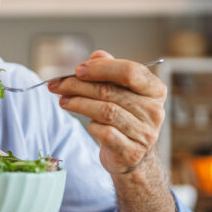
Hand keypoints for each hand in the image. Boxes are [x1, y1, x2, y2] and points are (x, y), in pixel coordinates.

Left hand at [48, 50, 166, 174]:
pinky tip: (87, 123)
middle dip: (78, 86)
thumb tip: (95, 57)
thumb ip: (109, 70)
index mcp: (154, 89)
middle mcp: (153, 110)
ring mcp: (144, 132)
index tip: (77, 70)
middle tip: (57, 85)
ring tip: (63, 100)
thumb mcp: (120, 90)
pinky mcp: (131, 151)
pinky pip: (105, 133)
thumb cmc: (124, 116)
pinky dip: (92, 126)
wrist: (131, 154)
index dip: (101, 68)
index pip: (130, 71)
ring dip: (78, 104)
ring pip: (106, 111)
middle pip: (110, 91)